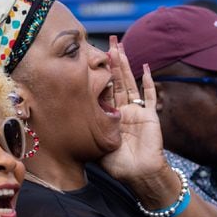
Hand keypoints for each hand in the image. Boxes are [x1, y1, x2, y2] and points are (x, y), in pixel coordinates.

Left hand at [99, 37, 167, 184]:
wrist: (139, 174)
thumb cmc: (118, 165)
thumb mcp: (96, 144)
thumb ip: (88, 131)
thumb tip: (67, 120)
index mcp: (110, 116)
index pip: (104, 90)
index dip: (100, 74)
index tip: (93, 58)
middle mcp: (123, 110)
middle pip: (117, 80)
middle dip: (113, 61)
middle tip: (109, 42)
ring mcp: (137, 111)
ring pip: (130, 83)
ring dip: (126, 65)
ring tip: (121, 48)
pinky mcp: (149, 115)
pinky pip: (150, 95)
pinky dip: (148, 81)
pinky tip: (146, 67)